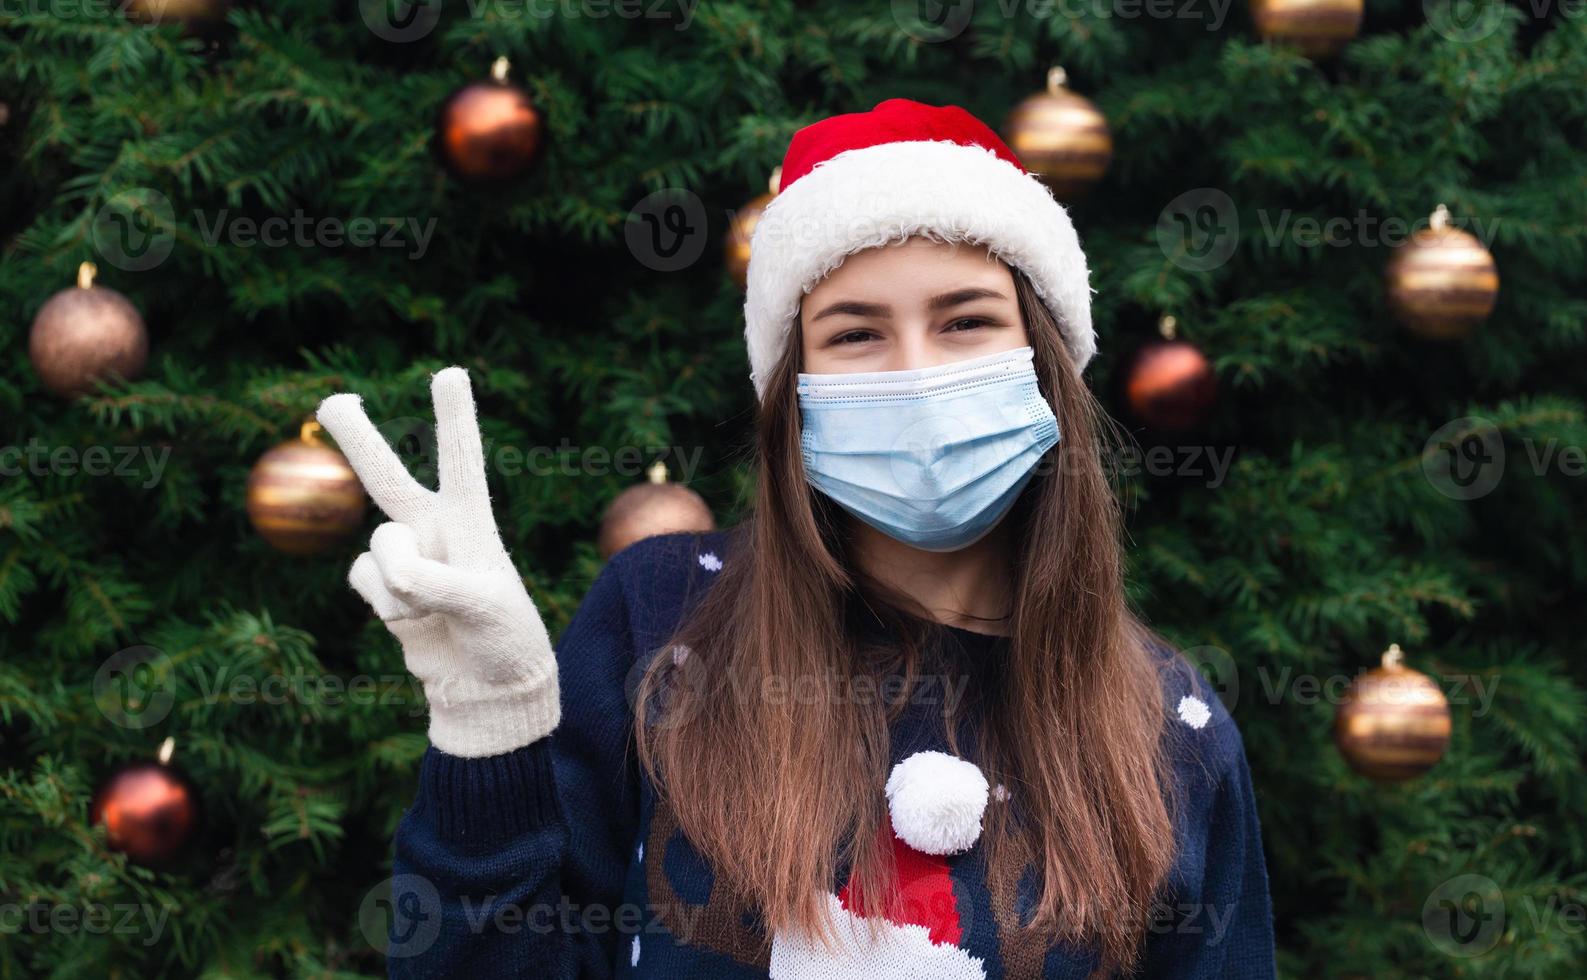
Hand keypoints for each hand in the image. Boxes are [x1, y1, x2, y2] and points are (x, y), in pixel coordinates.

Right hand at [317, 367, 557, 757]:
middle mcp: (434, 528)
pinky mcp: (382, 587)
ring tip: (437, 608)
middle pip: (387, 476)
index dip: (454, 418)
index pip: (461, 460)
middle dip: (358, 438)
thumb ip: (432, 582)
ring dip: (400, 583)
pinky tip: (414, 620)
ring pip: (375, 546)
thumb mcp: (482, 608)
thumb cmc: (503, 638)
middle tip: (333, 399)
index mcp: (471, 521)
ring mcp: (404, 556)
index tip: (451, 372)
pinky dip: (385, 605)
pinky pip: (362, 580)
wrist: (485, 688)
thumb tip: (383, 564)